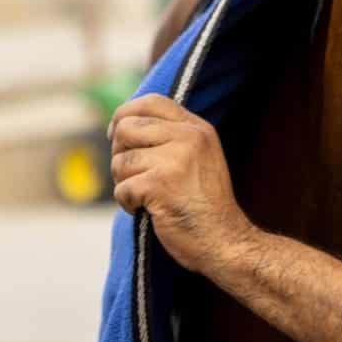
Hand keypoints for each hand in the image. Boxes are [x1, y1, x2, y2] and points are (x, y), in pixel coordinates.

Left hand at [109, 95, 253, 276]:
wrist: (224, 240)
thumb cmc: (204, 205)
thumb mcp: (198, 157)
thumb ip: (171, 137)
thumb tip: (120, 125)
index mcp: (197, 128)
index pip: (152, 101)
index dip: (126, 114)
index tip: (116, 134)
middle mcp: (189, 137)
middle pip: (126, 128)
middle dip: (120, 155)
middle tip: (134, 176)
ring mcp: (175, 159)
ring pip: (120, 161)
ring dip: (123, 183)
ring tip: (145, 197)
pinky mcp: (160, 184)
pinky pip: (122, 188)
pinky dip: (127, 204)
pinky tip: (146, 210)